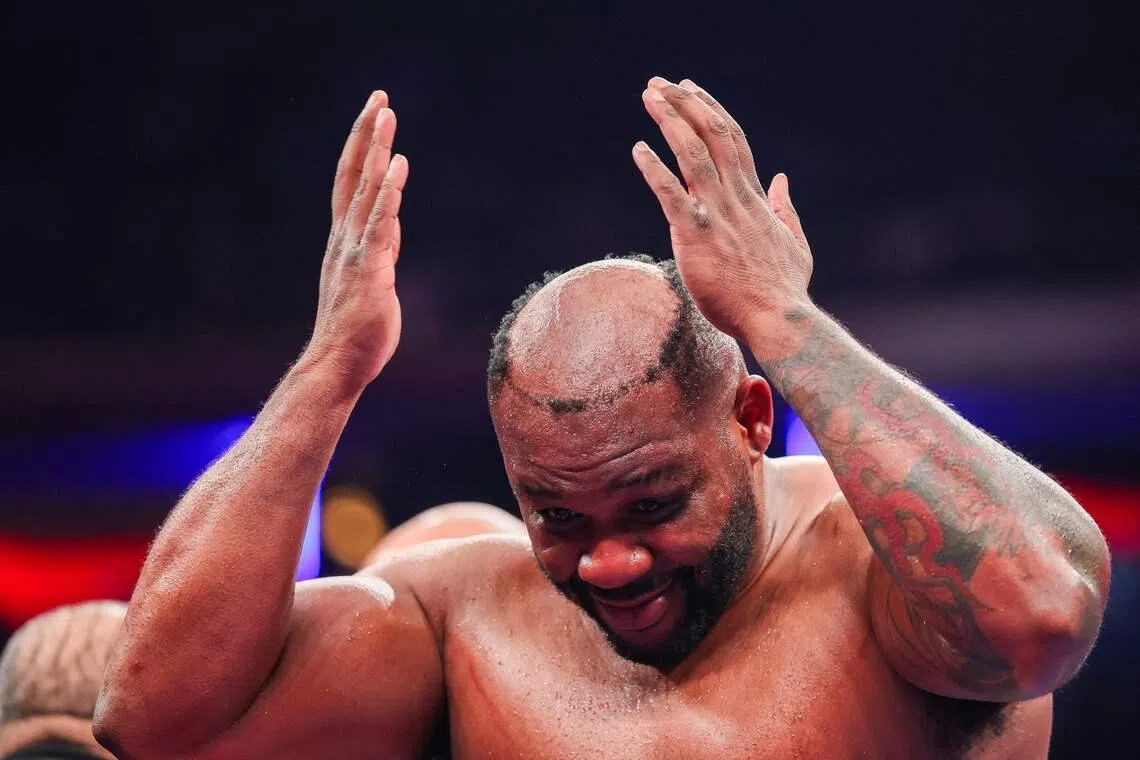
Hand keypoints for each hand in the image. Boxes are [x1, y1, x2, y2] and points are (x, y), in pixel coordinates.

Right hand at [308, 90, 408, 385]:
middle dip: (366, 134)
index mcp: (345, 239)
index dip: (361, 147)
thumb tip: (392, 225)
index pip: (350, 182)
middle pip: (353, 174)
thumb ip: (380, 248)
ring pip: (365, 190)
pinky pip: (379, 223)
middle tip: (379, 97)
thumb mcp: (374, 278)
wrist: (339, 363)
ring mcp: (354, 251)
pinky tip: (398, 165)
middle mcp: (344, 237)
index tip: (373, 115)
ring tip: (387, 115)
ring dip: (376, 151)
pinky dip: (388, 192)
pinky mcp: (369, 268)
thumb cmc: (358, 327)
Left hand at [633, 77, 812, 342]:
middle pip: (712, 135)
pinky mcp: (697, 235)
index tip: (692, 90)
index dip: (711, 110)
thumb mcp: (795, 242)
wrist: (778, 318)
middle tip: (659, 83)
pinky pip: (671, 194)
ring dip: (670, 120)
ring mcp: (717, 214)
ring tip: (648, 96)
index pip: (734, 141)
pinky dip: (654, 168)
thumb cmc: (784, 290)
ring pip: (693, 153)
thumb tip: (780, 179)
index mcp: (754, 199)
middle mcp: (736, 198)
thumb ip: (785, 209)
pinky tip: (638, 149)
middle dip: (685, 103)